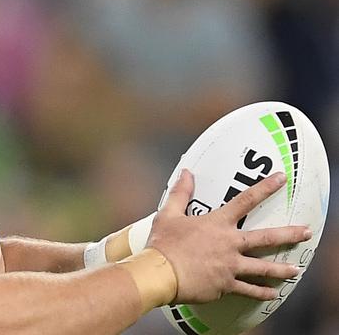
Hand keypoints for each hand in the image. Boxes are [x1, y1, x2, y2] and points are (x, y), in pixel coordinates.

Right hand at [147, 170, 311, 303]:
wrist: (161, 273)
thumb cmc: (164, 244)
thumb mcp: (169, 214)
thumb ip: (180, 193)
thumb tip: (186, 173)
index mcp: (217, 224)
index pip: (245, 201)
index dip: (265, 188)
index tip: (281, 180)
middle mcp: (229, 243)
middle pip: (265, 238)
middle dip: (289, 234)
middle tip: (306, 232)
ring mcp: (230, 266)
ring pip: (263, 267)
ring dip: (282, 268)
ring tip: (296, 270)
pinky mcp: (226, 284)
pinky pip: (249, 290)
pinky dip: (263, 292)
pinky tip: (274, 293)